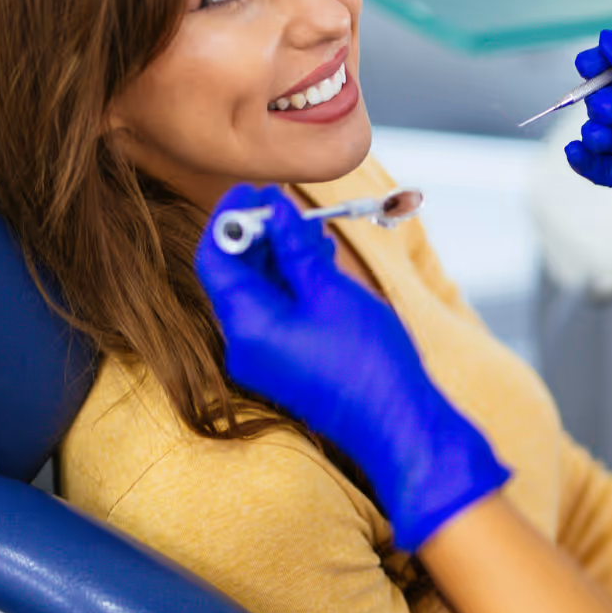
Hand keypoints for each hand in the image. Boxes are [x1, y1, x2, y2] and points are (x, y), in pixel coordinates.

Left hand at [195, 184, 509, 550]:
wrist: (397, 424)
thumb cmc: (368, 361)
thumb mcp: (331, 291)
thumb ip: (294, 248)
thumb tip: (272, 209)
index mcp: (247, 325)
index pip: (214, 258)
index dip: (228, 217)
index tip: (251, 188)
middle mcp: (244, 344)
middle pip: (234, 274)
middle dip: (257, 233)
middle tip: (285, 200)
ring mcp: (264, 357)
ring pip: (258, 291)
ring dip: (279, 254)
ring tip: (311, 225)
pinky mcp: (285, 363)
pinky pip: (276, 311)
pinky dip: (291, 281)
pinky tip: (319, 259)